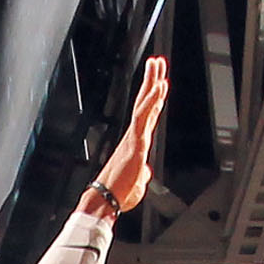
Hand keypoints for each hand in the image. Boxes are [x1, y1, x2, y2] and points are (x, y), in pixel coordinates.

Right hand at [91, 58, 170, 215]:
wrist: (105, 201)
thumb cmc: (117, 195)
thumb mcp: (137, 184)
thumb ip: (143, 174)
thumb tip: (145, 173)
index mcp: (136, 144)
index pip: (147, 115)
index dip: (153, 97)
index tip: (158, 80)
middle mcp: (134, 136)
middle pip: (145, 103)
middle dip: (151, 81)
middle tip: (156, 61)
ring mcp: (134, 137)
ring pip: (144, 104)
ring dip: (151, 83)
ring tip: (156, 64)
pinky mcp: (135, 142)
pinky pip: (143, 117)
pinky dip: (151, 101)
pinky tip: (159, 86)